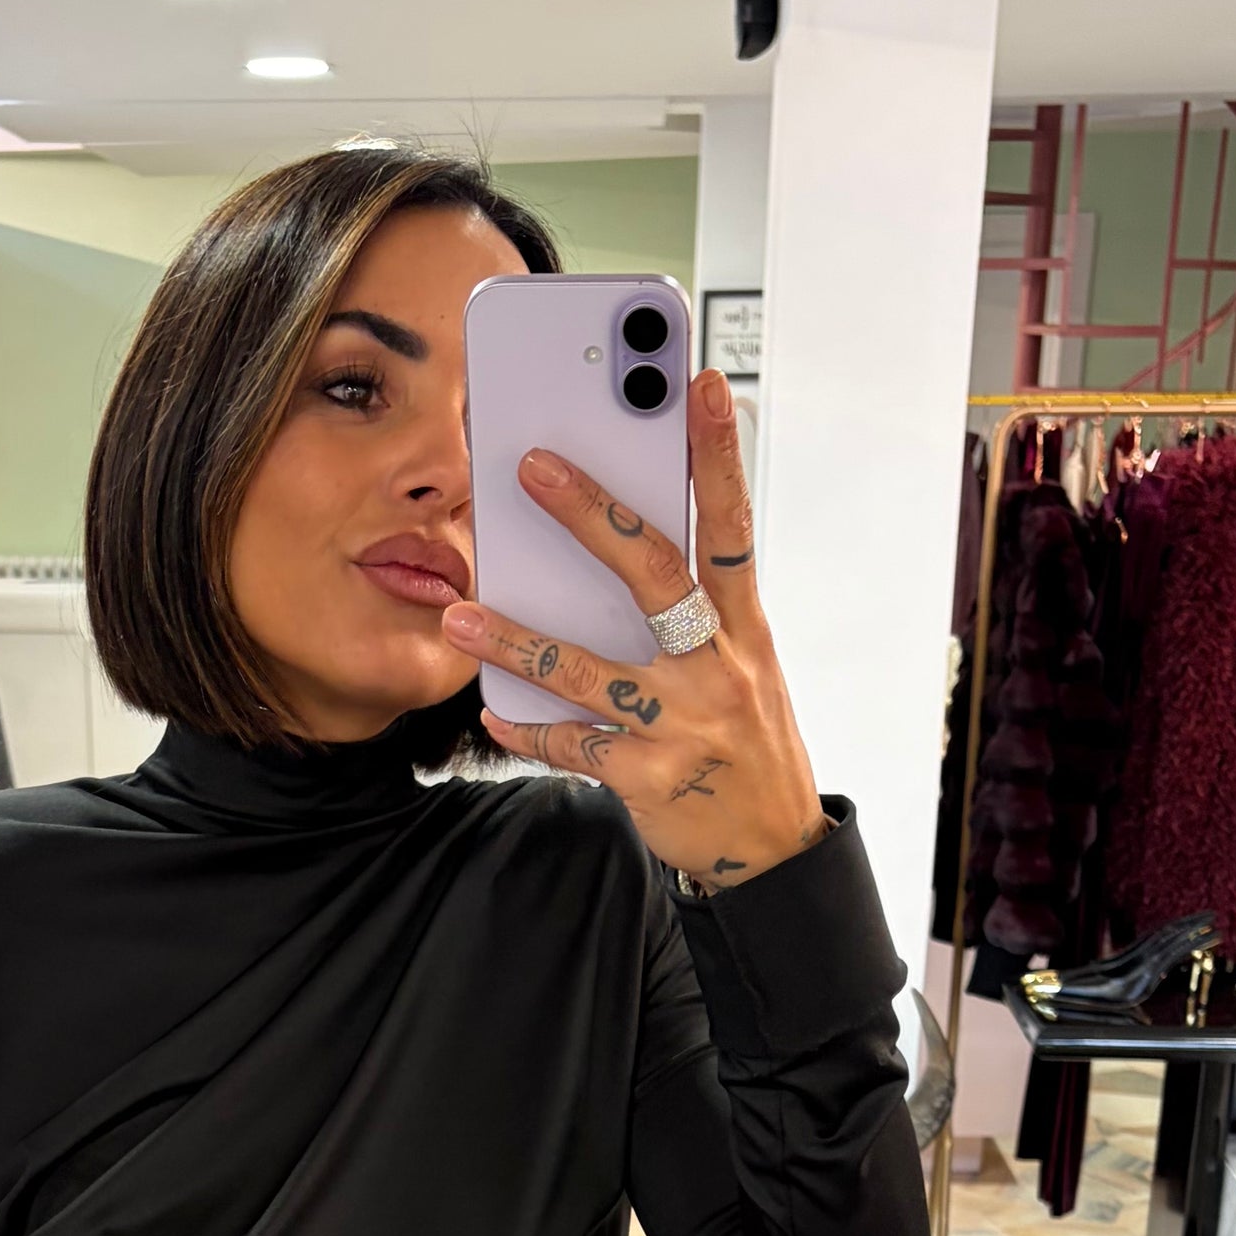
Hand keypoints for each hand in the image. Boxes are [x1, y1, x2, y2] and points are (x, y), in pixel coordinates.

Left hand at [441, 368, 826, 894]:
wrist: (773, 850)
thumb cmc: (746, 742)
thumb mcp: (743, 667)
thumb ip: (693, 613)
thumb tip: (618, 550)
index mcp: (743, 627)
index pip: (732, 525)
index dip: (719, 455)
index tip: (701, 385)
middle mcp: (718, 665)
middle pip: (653, 573)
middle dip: (591, 514)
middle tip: (532, 465)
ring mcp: (683, 723)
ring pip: (591, 669)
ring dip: (520, 640)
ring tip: (461, 615)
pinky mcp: (650, 777)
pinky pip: (576, 745)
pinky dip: (531, 730)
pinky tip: (494, 714)